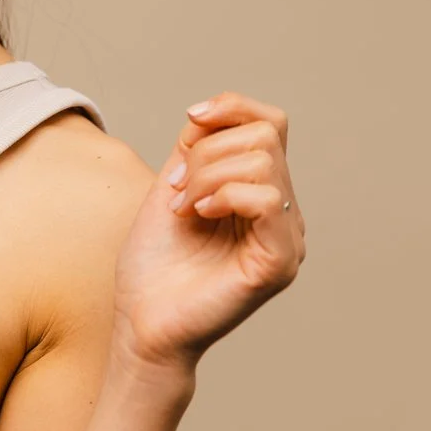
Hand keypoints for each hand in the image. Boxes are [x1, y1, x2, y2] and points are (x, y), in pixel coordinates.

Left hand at [111, 91, 305, 374]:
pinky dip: (223, 194)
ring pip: (263, 161)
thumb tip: (209, 112)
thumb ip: (195, 149)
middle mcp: (284, 215)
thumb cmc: (154, 265)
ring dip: (206, 174)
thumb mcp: (171, 187)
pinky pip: (266, 199)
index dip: (232, 108)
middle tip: (176, 190)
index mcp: (262, 195)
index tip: (191, 119)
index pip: (271, 124)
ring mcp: (287, 240)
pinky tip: (198, 215)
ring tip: (183, 207)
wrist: (143, 322)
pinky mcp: (279, 262)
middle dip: (207, 151)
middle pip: (264, 136)